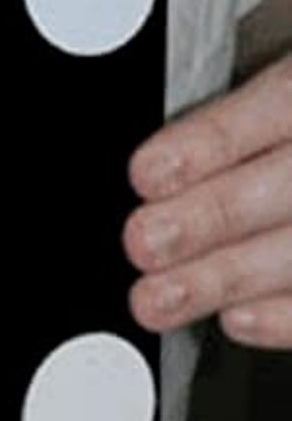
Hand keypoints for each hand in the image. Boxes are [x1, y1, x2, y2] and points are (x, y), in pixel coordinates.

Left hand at [123, 54, 291, 349]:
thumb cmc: (283, 137)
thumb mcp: (274, 101)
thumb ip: (225, 128)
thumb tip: (148, 172)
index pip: (274, 106)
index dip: (206, 145)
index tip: (146, 174)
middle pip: (284, 187)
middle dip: (206, 218)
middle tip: (143, 242)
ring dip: (224, 278)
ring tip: (158, 297)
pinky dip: (285, 316)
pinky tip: (236, 319)